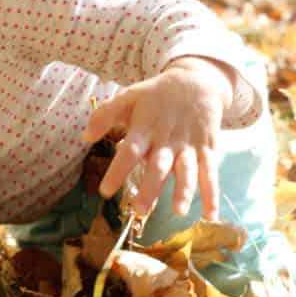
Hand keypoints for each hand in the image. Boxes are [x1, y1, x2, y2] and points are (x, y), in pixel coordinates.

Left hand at [80, 56, 235, 219]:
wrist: (198, 81)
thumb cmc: (156, 94)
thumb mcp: (128, 96)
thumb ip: (104, 115)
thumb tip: (84, 137)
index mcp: (145, 127)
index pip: (129, 152)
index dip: (118, 172)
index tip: (105, 192)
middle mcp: (168, 139)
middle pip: (158, 166)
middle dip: (150, 189)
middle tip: (139, 209)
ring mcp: (189, 146)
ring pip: (187, 171)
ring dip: (183, 191)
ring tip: (178, 212)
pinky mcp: (208, 150)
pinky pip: (210, 174)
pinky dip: (211, 194)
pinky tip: (211, 215)